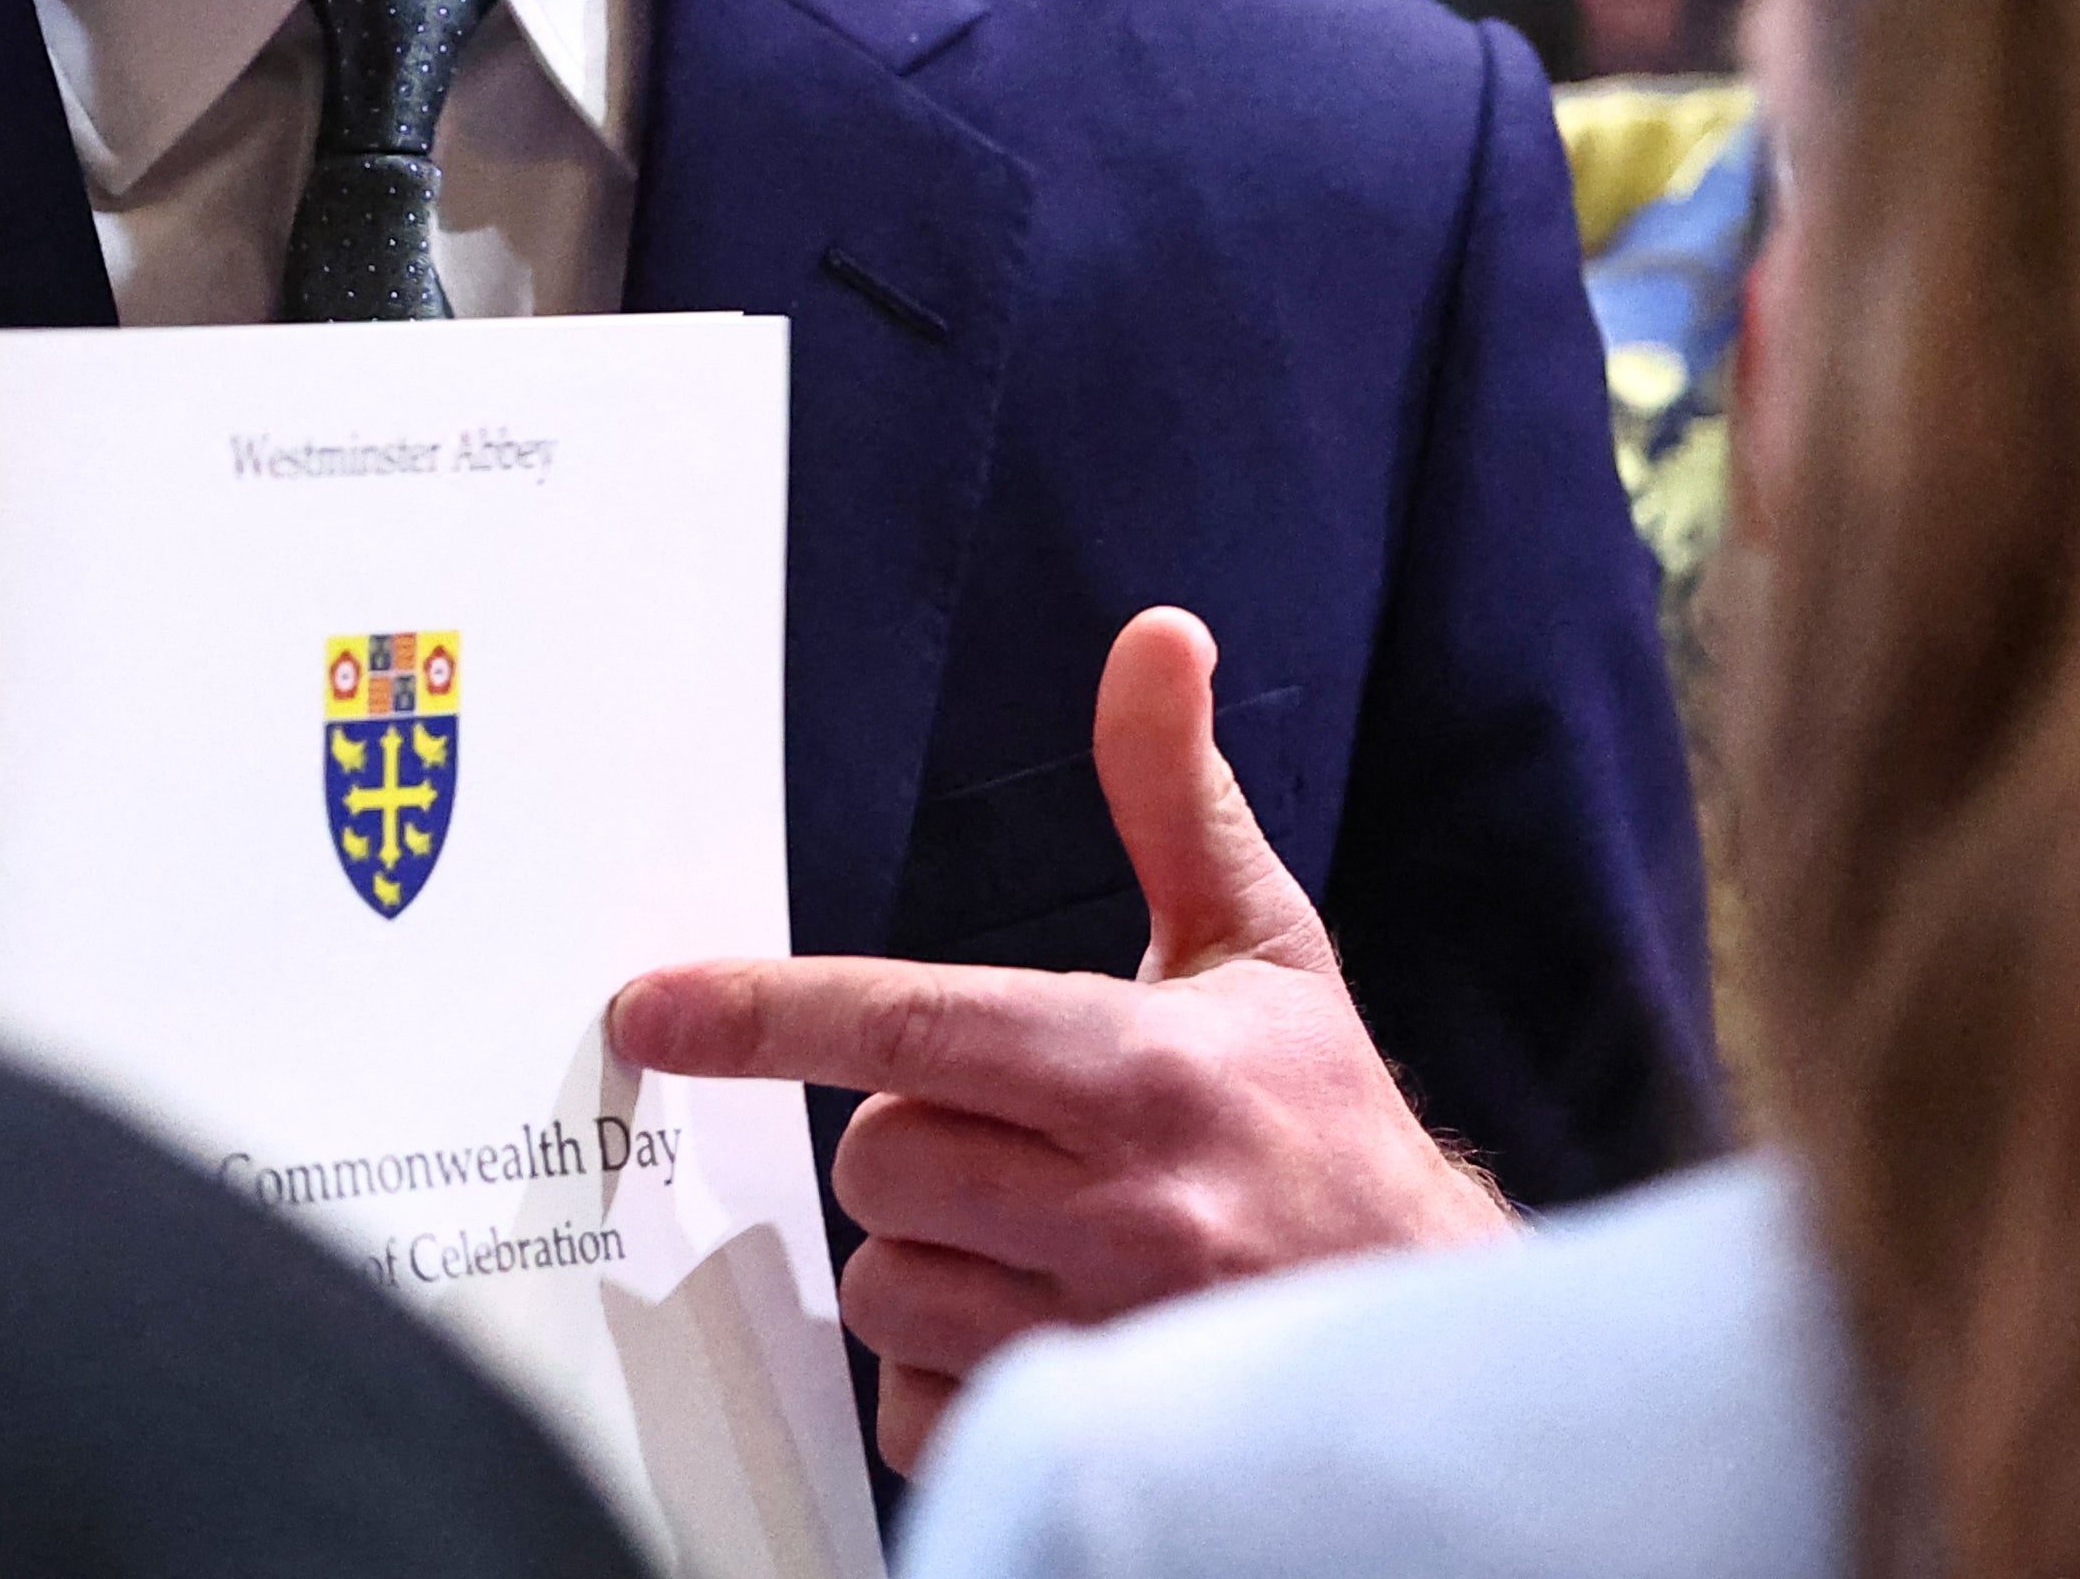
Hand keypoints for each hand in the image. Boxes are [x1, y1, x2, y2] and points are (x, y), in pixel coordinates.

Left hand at [608, 606, 1507, 1473]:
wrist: (1427, 1320)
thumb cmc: (1323, 1126)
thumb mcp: (1261, 948)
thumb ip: (1175, 795)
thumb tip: (1155, 638)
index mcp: (1145, 1072)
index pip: (915, 1028)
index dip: (765, 1014)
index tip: (652, 1011)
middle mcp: (1123, 1209)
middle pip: (877, 1165)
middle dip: (910, 1148)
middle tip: (1009, 1141)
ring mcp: (1100, 1341)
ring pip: (884, 1290)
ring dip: (929, 1265)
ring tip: (1040, 1243)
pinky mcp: (1077, 1441)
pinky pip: (914, 1412)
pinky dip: (945, 1380)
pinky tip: (1037, 1332)